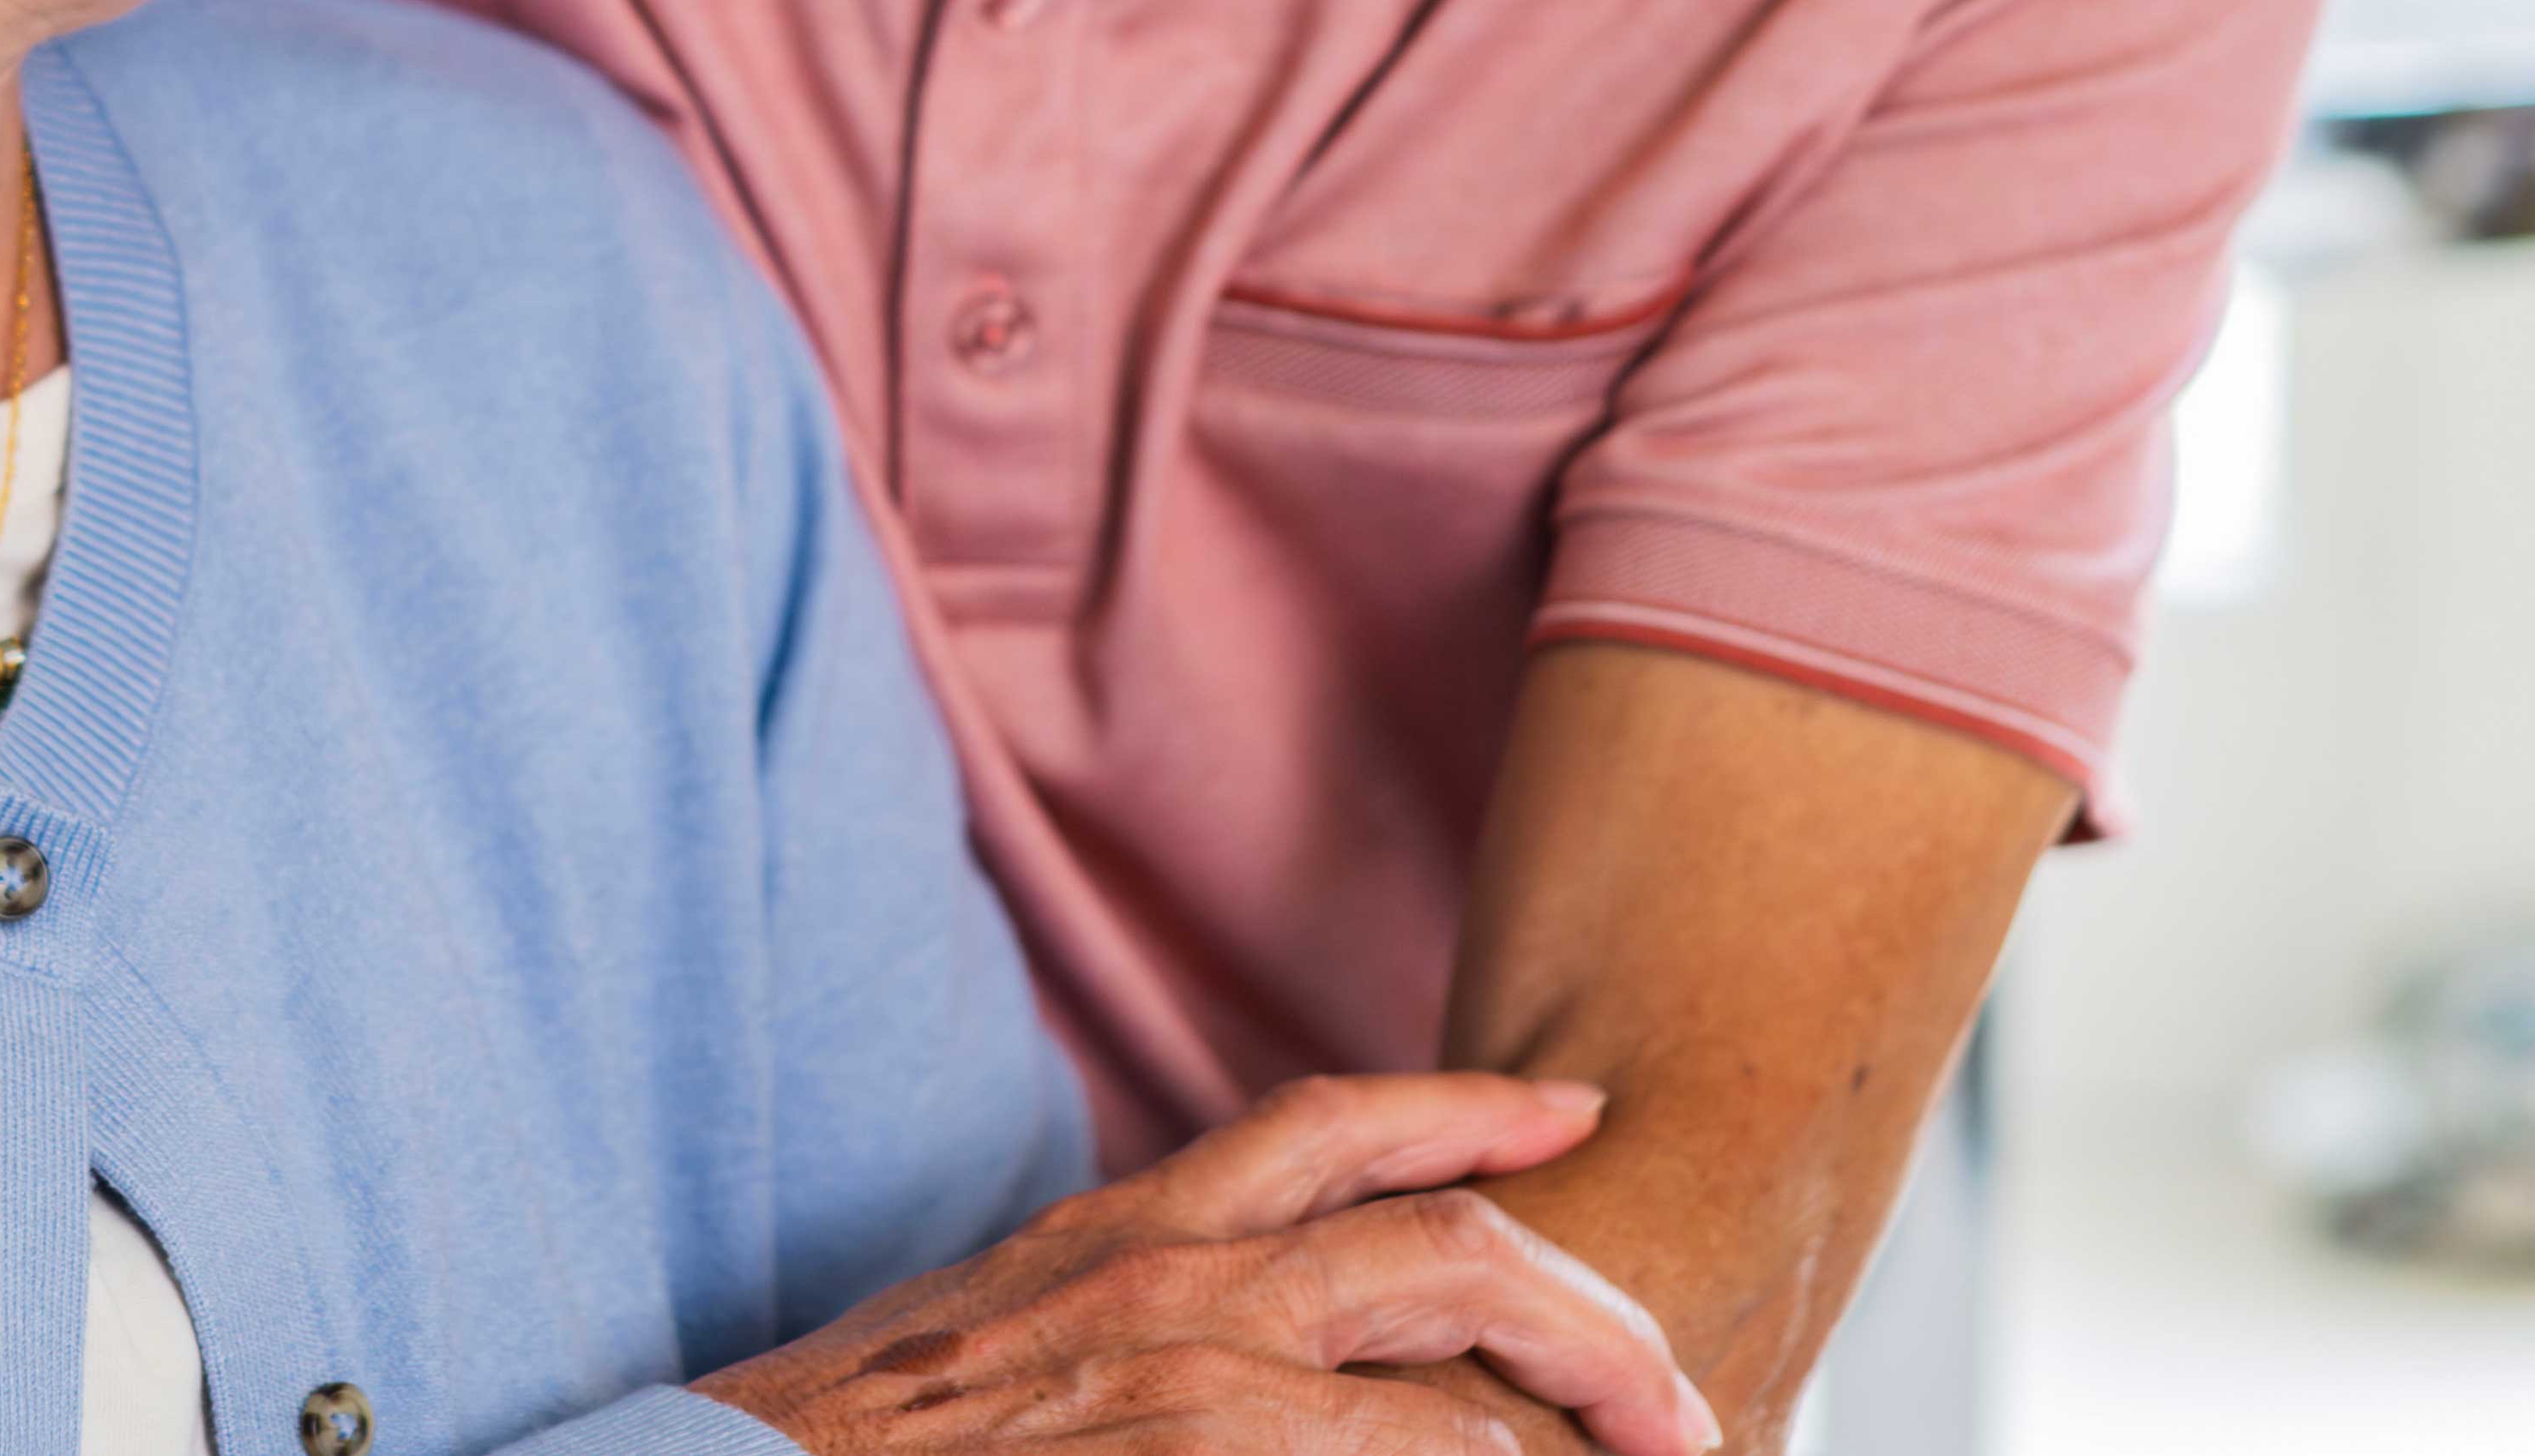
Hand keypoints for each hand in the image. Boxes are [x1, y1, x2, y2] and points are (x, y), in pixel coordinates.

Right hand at [695, 1071, 1717, 1453]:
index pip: (1333, 1128)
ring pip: (1453, 1401)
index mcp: (1126, 1234)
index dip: (1472, 1112)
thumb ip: (1126, 1307)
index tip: (1572, 1114)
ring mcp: (1189, 1392)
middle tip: (1679, 1402)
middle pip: (1449, 1254)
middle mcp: (1173, 1286)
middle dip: (1593, 1324)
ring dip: (1565, 1442)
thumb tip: (1240, 1337)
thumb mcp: (1005, 1330)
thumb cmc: (855, 1444)